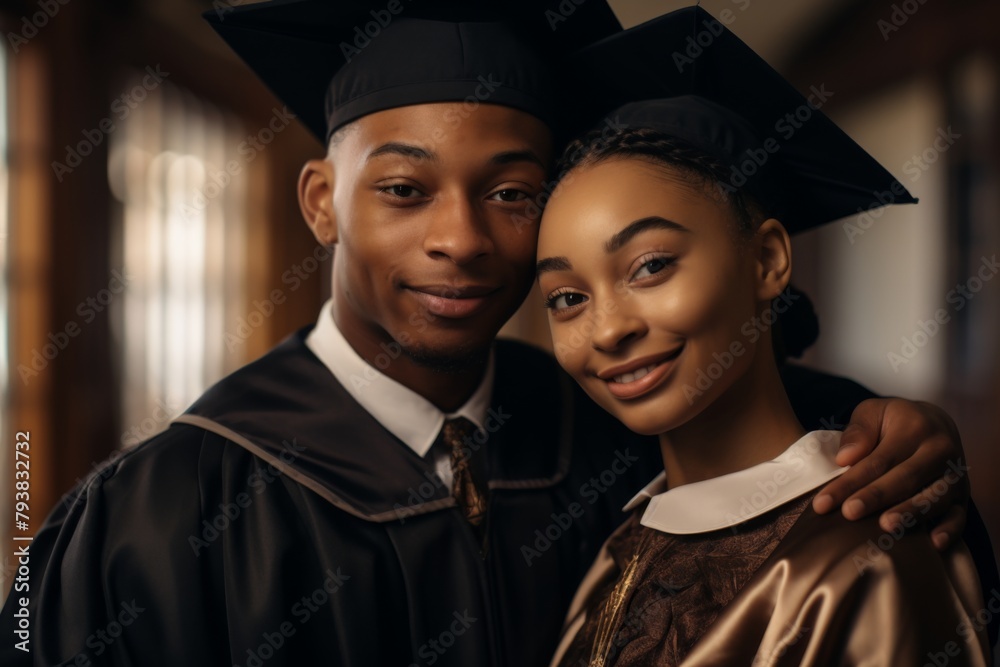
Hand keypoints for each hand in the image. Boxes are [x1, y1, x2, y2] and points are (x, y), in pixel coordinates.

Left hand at [812, 398, 967, 550]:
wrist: (937, 424)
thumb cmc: (895, 422)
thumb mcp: (873, 412)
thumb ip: (858, 431)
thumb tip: (845, 458)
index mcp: (916, 428)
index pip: (878, 460)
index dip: (850, 481)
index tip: (823, 502)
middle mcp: (940, 451)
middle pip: (905, 478)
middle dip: (875, 497)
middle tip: (849, 513)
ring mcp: (954, 476)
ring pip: (933, 498)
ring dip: (910, 514)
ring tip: (886, 525)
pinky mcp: (963, 497)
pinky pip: (960, 516)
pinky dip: (949, 530)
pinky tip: (933, 544)